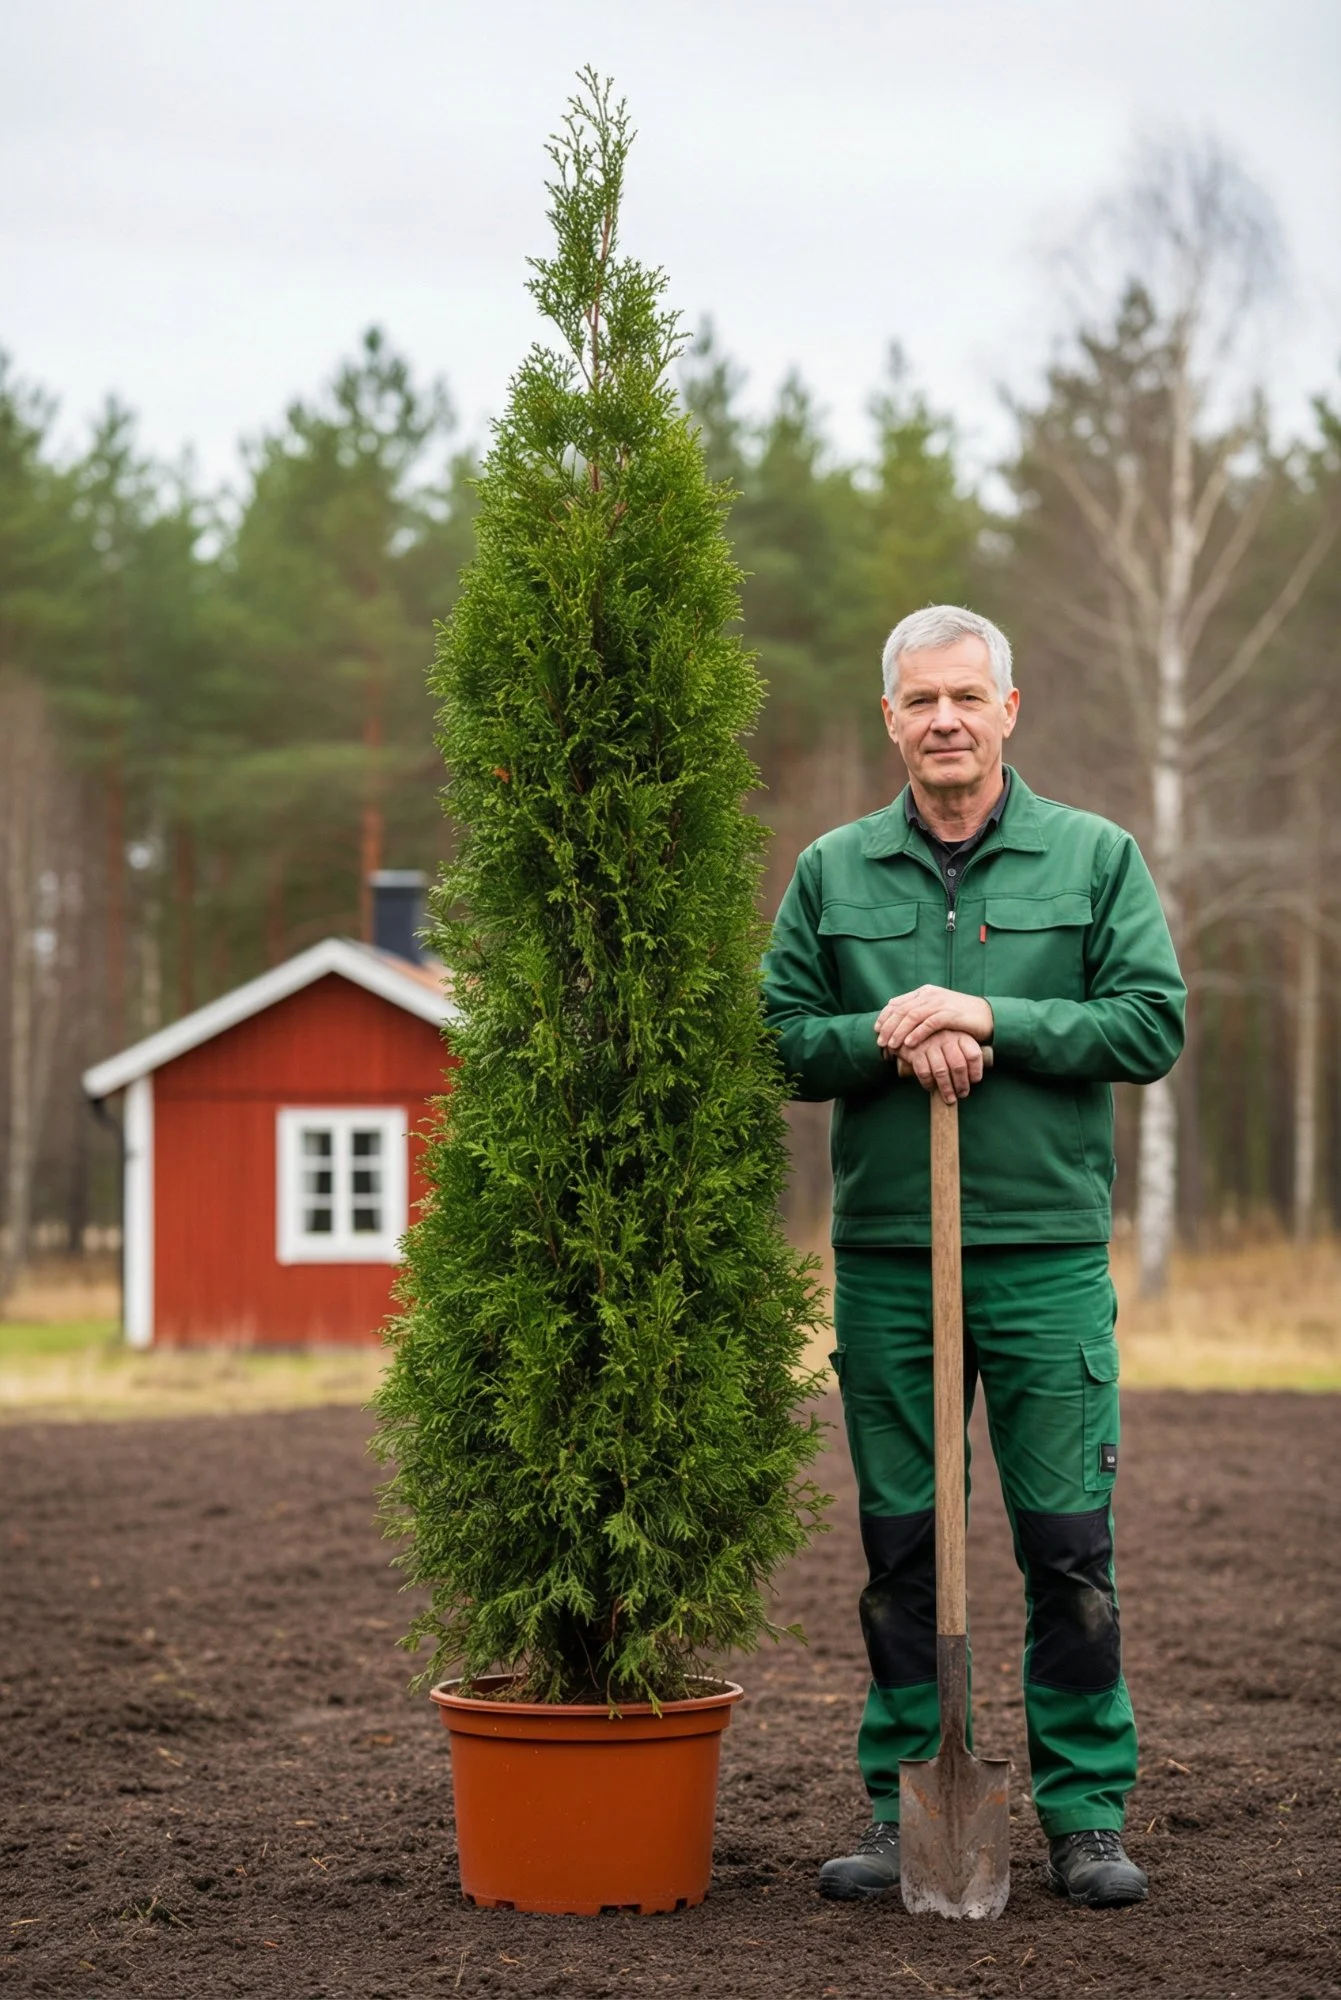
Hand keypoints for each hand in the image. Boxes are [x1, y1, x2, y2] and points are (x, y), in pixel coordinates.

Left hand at [875, 985, 993, 1055]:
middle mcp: (930, 995)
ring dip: (899, 1032)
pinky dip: (917, 1034)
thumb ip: (919, 1013)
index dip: (884, 1017)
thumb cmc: (959, 1018)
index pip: (897, 1003)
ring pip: (912, 1016)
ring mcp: (940, 1003)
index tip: (876, 1030)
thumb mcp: (936, 1012)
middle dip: (888, 1027)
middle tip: (880, 1042)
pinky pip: (929, 1023)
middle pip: (902, 1010)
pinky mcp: (951, 1014)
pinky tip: (909, 1044)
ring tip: (891, 1045)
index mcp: (924, 992)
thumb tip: (897, 1024)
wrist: (987, 1017)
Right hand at [894, 1028, 985, 1103]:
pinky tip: (931, 1087)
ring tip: (949, 1098)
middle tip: (962, 1094)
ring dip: (946, 1089)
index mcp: (960, 1035)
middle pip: (958, 1066)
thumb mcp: (955, 1041)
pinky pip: (924, 1072)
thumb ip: (965, 1055)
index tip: (974, 1081)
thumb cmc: (938, 1041)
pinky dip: (928, 1083)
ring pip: (941, 1072)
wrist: (909, 1029)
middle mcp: (947, 1037)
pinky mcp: (915, 1051)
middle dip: (961, 1085)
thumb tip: (973, 1079)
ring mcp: (930, 1043)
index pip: (973, 1055)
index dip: (976, 1072)